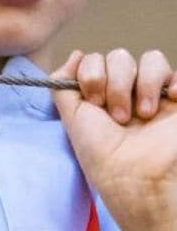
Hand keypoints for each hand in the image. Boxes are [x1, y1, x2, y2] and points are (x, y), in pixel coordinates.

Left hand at [52, 48, 176, 230]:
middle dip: (114, 84)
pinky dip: (171, 81)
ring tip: (142, 115)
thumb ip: (63, 84)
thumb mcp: (71, 118)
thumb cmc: (101, 154)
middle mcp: (126, 91)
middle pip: (119, 56)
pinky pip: (176, 73)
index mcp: (100, 94)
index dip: (92, 75)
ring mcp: (154, 94)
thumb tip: (76, 54)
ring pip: (150, 59)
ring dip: (142, 85)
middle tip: (118, 117)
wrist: (135, 176)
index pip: (95, 60)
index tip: (93, 103)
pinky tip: (170, 99)